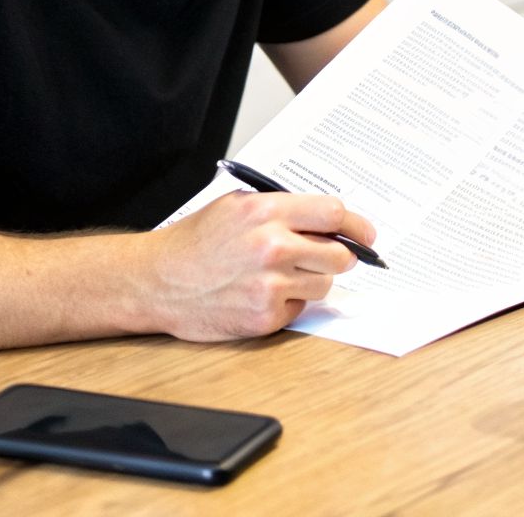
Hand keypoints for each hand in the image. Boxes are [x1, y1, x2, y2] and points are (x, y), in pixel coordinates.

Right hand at [141, 191, 376, 340]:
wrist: (157, 280)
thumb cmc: (195, 242)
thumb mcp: (235, 207)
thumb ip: (282, 209)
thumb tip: (328, 219)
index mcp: (265, 212)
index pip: (334, 213)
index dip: (356, 225)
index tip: (365, 234)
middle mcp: (271, 246)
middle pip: (340, 254)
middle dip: (339, 257)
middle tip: (324, 258)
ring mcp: (269, 284)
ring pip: (324, 285)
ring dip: (312, 282)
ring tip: (278, 276)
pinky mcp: (265, 316)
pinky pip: (301, 309)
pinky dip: (289, 304)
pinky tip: (260, 294)